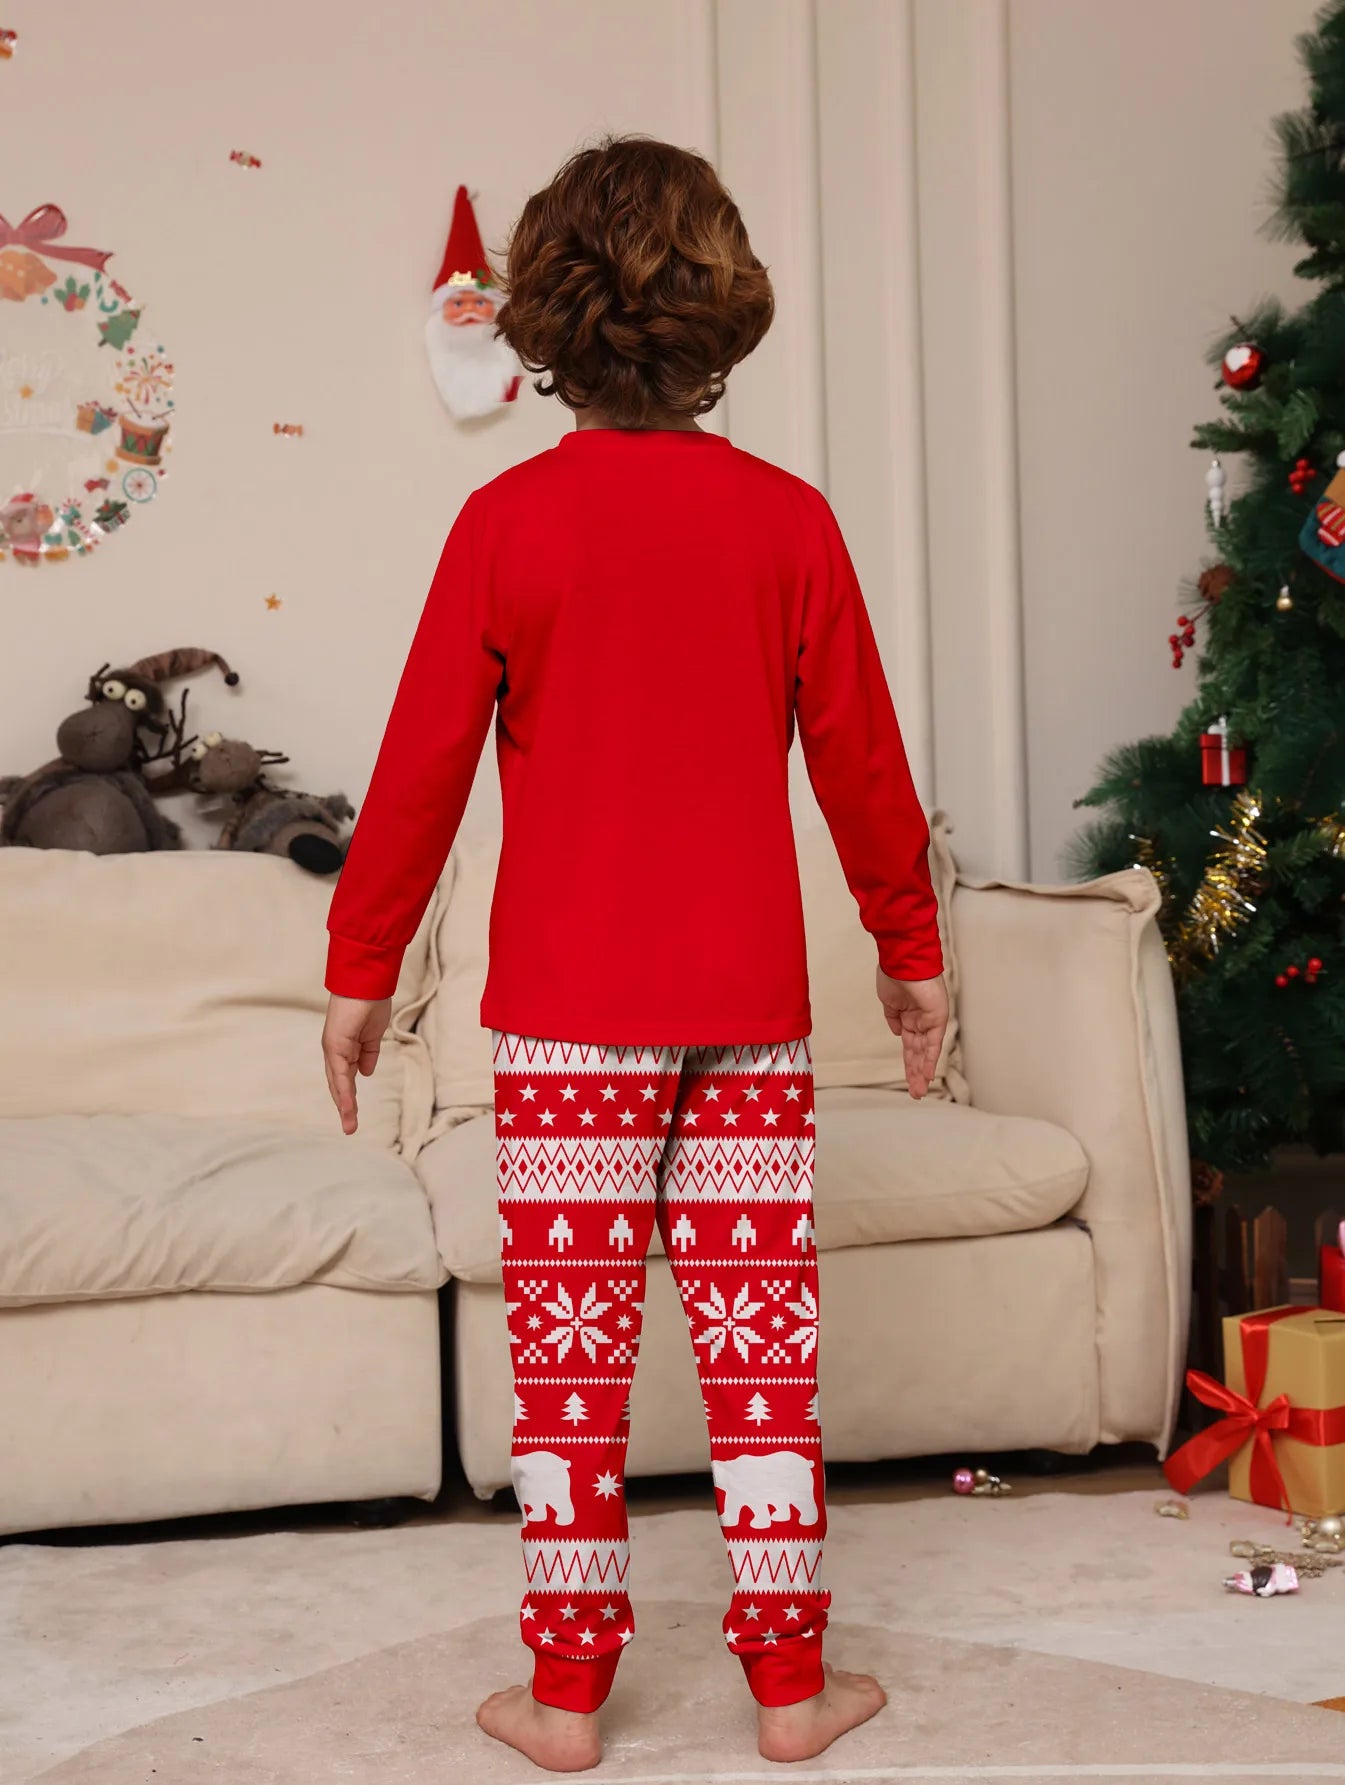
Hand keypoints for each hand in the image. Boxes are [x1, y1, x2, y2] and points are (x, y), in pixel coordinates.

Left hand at [322, 994, 391, 1134]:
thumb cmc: (371, 1002)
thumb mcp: (374, 1034)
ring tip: (350, 1125)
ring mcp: (333, 1048)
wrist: (367, 982)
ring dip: (345, 1105)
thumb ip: (369, 1053)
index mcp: (344, 1046)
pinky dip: (345, 1091)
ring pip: (338, 1083)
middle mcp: (335, 1049)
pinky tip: (349, 1106)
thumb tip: (366, 1073)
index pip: (344, 1076)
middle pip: (338, 1084)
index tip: (353, 1113)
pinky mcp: (335, 1045)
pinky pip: (341, 1073)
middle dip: (345, 1106)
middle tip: (350, 1127)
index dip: (348, 1095)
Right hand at [876, 969, 947, 1099]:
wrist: (901, 961)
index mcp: (910, 1017)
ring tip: (918, 1092)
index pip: (910, 1046)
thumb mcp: (889, 1002)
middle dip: (915, 1074)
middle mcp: (921, 1021)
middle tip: (915, 1094)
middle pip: (918, 1053)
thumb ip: (894, 1018)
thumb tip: (897, 1032)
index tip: (909, 1080)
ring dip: (922, 1072)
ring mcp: (930, 1020)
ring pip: (925, 1052)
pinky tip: (927, 1075)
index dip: (909, 1064)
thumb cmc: (893, 976)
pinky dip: (930, 1059)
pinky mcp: (937, 1018)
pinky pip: (932, 1043)